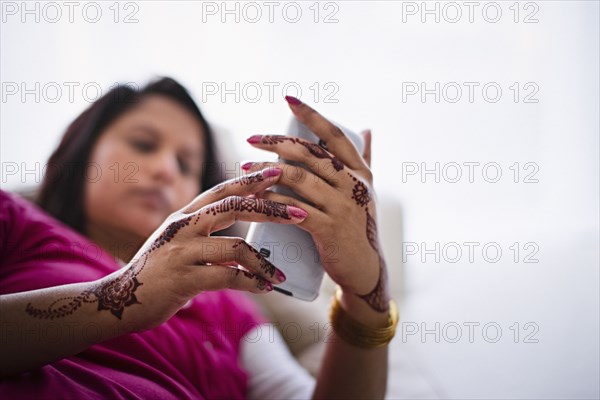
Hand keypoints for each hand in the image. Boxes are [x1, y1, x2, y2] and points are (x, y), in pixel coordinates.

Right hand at [89, 167, 307, 330]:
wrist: (120, 301)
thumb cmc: (157, 272)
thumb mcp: (178, 245)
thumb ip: (205, 238)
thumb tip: (240, 243)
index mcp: (183, 215)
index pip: (222, 190)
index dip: (251, 180)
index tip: (278, 172)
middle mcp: (182, 227)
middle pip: (233, 207)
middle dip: (270, 208)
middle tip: (299, 213)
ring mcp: (181, 251)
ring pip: (236, 246)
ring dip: (264, 261)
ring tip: (280, 273)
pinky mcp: (182, 279)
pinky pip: (227, 277)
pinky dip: (251, 282)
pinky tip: (265, 288)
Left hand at [243, 96, 389, 312]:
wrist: (364, 270)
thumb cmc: (359, 227)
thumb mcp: (367, 190)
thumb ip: (366, 160)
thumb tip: (366, 129)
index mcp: (360, 172)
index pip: (335, 135)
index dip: (311, 115)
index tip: (288, 100)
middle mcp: (353, 185)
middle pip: (310, 154)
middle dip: (277, 142)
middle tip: (252, 139)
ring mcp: (342, 207)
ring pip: (299, 178)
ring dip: (268, 171)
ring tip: (245, 168)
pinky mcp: (329, 229)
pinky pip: (294, 208)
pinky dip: (272, 200)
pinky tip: (255, 196)